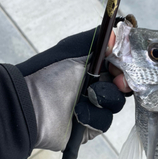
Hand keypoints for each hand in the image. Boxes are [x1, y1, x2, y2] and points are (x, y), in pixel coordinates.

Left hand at [16, 28, 127, 151]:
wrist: (31, 105)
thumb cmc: (49, 74)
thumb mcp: (74, 49)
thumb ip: (98, 39)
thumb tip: (118, 31)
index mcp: (92, 68)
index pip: (119, 65)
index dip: (126, 64)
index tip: (125, 63)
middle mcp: (94, 86)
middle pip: (123, 85)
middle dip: (123, 83)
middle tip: (119, 82)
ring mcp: (93, 107)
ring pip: (117, 104)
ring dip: (104, 99)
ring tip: (87, 97)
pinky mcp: (91, 127)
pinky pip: (105, 122)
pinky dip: (94, 116)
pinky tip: (78, 114)